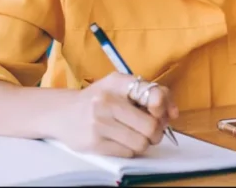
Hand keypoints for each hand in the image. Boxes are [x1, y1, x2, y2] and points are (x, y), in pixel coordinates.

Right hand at [41, 73, 178, 157]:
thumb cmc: (99, 99)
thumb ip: (149, 93)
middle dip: (157, 131)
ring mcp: (99, 123)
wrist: (62, 113)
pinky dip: (130, 150)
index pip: (153, 94)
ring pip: (141, 143)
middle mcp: (107, 101)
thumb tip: (173, 113)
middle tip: (151, 130)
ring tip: (136, 135)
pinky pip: (127, 153)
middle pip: (151, 126)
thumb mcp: (120, 86)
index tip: (160, 112)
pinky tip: (121, 141)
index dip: (164, 106)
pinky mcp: (94, 143)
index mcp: (117, 82)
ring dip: (144, 142)